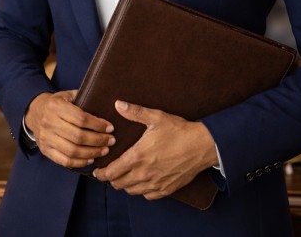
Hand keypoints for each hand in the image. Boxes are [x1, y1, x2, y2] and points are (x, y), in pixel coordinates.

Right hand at [25, 90, 114, 168]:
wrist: (34, 111)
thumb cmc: (57, 103)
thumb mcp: (68, 95)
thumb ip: (84, 98)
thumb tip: (106, 105)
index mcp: (56, 106)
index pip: (81, 118)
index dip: (98, 125)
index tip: (110, 127)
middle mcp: (49, 122)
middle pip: (78, 136)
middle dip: (98, 140)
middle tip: (111, 140)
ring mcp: (46, 138)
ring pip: (72, 151)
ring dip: (92, 153)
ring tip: (104, 151)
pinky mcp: (45, 150)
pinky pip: (64, 160)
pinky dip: (80, 162)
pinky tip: (91, 159)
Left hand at [92, 100, 216, 199]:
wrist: (203, 146)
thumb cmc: (179, 131)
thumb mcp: (156, 117)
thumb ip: (134, 112)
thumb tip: (118, 104)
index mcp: (137, 157)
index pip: (111, 172)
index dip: (101, 173)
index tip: (97, 171)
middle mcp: (144, 174)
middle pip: (119, 184)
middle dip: (111, 179)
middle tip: (109, 172)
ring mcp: (156, 183)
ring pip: (131, 191)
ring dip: (125, 185)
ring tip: (123, 177)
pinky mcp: (167, 189)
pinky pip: (147, 196)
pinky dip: (141, 191)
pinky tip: (141, 182)